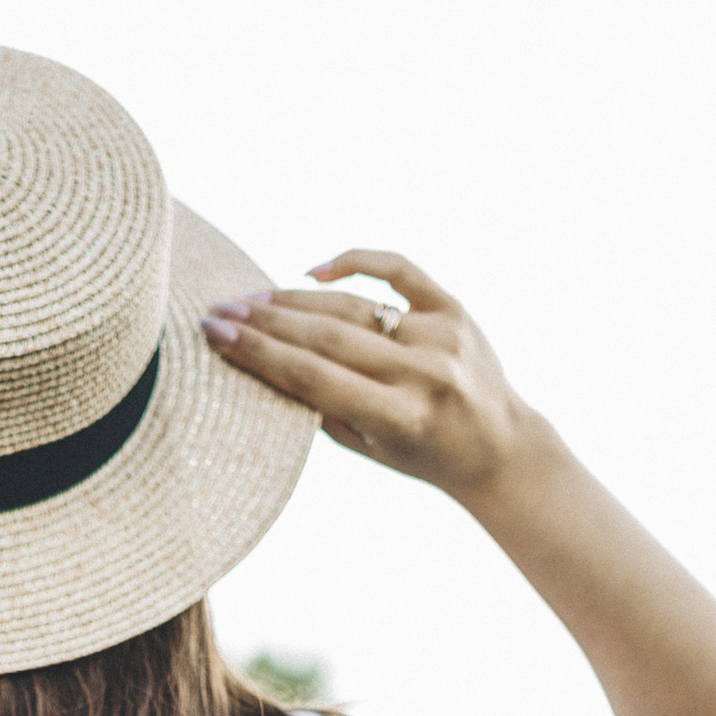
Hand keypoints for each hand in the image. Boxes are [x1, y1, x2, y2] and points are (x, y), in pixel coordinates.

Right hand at [202, 250, 531, 505]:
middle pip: (325, 337)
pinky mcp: (454, 309)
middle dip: (265, 322)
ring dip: (294, 299)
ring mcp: (441, 336)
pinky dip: (354, 260)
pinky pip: (397, 269)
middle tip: (220, 311)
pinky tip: (313, 268)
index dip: (258, 354)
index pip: (312, 376)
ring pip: (351, 304)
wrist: (499, 447)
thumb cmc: (422, 455)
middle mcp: (422, 373)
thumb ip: (322, 406)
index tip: (215, 335)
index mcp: (399, 416)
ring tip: (252, 298)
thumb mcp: (368, 448)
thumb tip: (264, 356)